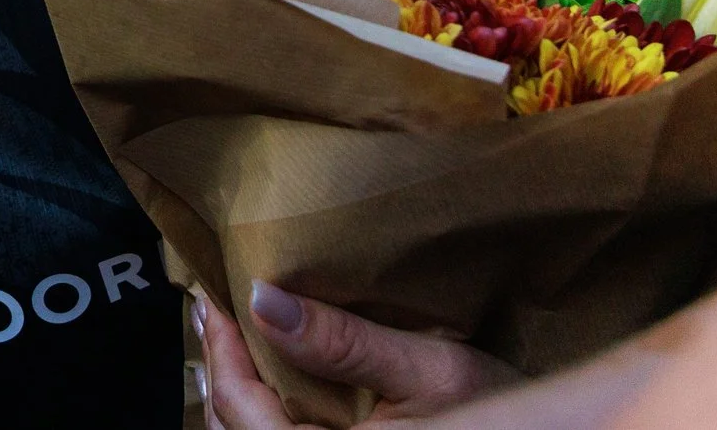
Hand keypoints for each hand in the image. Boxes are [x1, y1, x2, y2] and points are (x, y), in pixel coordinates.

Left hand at [197, 284, 516, 427]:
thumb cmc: (503, 416)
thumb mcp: (434, 371)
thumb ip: (345, 342)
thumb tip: (264, 300)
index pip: (240, 409)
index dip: (219, 353)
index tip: (212, 300)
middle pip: (235, 426)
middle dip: (222, 370)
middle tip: (217, 313)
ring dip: (241, 395)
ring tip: (239, 340)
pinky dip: (268, 413)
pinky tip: (276, 381)